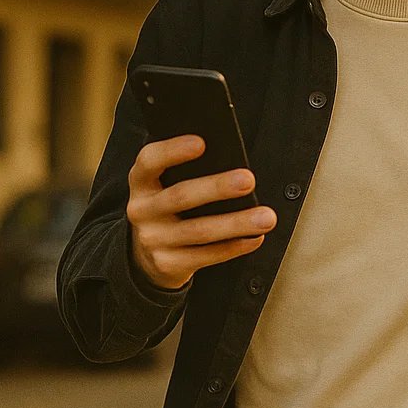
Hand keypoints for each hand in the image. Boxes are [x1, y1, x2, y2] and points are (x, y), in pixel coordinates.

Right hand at [126, 135, 275, 289]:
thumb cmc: (169, 209)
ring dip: (236, 223)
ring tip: (266, 217)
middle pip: (180, 196)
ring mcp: (152, 239)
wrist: (146, 257)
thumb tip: (231, 163)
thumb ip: (187, 173)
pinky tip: (255, 238)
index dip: (172, 150)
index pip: (150, 160)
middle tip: (248, 180)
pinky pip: (206, 256)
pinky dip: (234, 246)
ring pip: (199, 231)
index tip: (202, 143)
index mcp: (141, 182)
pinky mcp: (167, 264)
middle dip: (217, 187)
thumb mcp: (165, 186)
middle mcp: (141, 210)